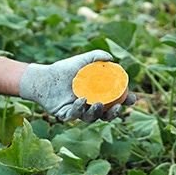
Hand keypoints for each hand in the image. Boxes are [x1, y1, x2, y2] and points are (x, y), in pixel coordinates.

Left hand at [19, 50, 135, 121]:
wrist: (44, 77)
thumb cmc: (64, 70)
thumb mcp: (81, 61)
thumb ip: (96, 56)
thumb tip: (111, 58)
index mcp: (97, 95)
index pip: (114, 101)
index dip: (124, 102)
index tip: (131, 99)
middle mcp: (89, 106)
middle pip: (105, 115)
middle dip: (113, 114)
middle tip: (117, 107)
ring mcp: (78, 112)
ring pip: (90, 118)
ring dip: (96, 112)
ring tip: (98, 103)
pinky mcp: (65, 115)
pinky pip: (74, 115)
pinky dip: (78, 109)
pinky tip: (81, 100)